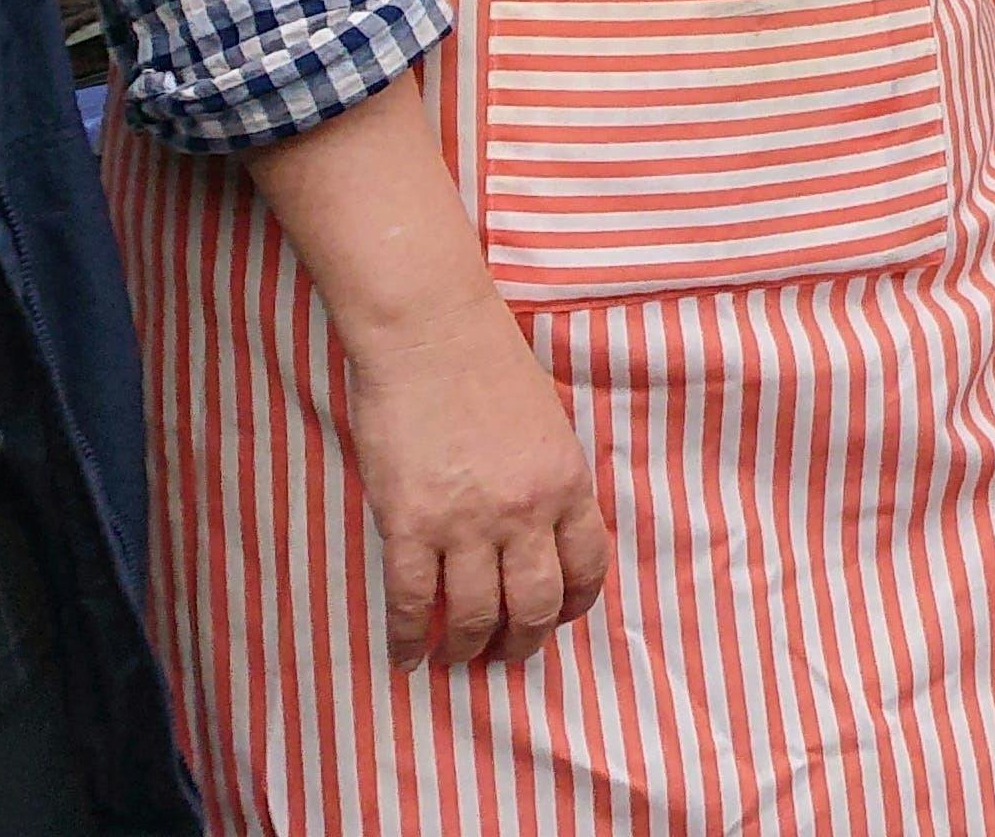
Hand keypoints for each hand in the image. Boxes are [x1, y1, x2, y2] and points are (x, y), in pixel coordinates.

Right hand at [345, 306, 607, 666]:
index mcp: (568, 482)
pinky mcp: (410, 525)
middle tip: (506, 656)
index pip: (588, 567)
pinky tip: (407, 656)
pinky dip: (409, 639)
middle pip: (536, 605)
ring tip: (455, 659)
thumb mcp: (547, 426)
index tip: (559, 619)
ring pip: (475, 615)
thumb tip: (541, 535)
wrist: (429, 334)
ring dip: (466, 649)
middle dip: (523, 642)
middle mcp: (527, 511)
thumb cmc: (487, 367)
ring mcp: (468, 522)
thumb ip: (549, 482)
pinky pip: (412, 604)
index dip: (575, 606)